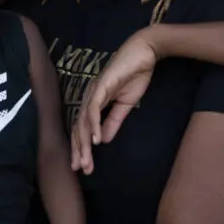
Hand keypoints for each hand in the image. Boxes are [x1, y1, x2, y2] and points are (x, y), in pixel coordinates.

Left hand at [71, 27, 160, 173]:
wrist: (144, 53)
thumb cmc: (134, 75)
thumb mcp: (125, 105)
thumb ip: (113, 121)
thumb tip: (103, 140)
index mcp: (94, 102)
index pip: (83, 128)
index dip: (82, 147)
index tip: (83, 166)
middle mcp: (89, 97)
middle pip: (79, 128)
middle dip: (79, 150)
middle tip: (81, 169)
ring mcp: (94, 91)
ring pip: (83, 121)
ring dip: (83, 142)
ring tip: (86, 161)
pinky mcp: (101, 85)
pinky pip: (94, 107)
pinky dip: (92, 123)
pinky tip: (94, 139)